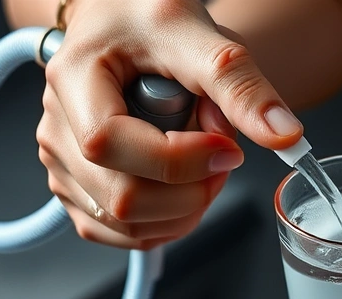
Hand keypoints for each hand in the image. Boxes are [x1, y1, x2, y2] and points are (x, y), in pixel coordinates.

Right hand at [36, 0, 301, 247]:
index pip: (112, 147)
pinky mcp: (78, 189)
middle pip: (123, 199)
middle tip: (221, 153)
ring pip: (127, 225)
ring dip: (186, 208)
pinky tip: (184, 187)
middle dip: (193, 190)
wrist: (124, 23)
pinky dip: (168, 223)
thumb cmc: (147, 20)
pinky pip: (123, 234)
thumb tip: (285, 135)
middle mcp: (57, 129)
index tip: (227, 146)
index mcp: (74, 82)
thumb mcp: (198, 34)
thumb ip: (241, 85)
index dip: (181, 160)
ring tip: (201, 160)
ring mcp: (63, 164)